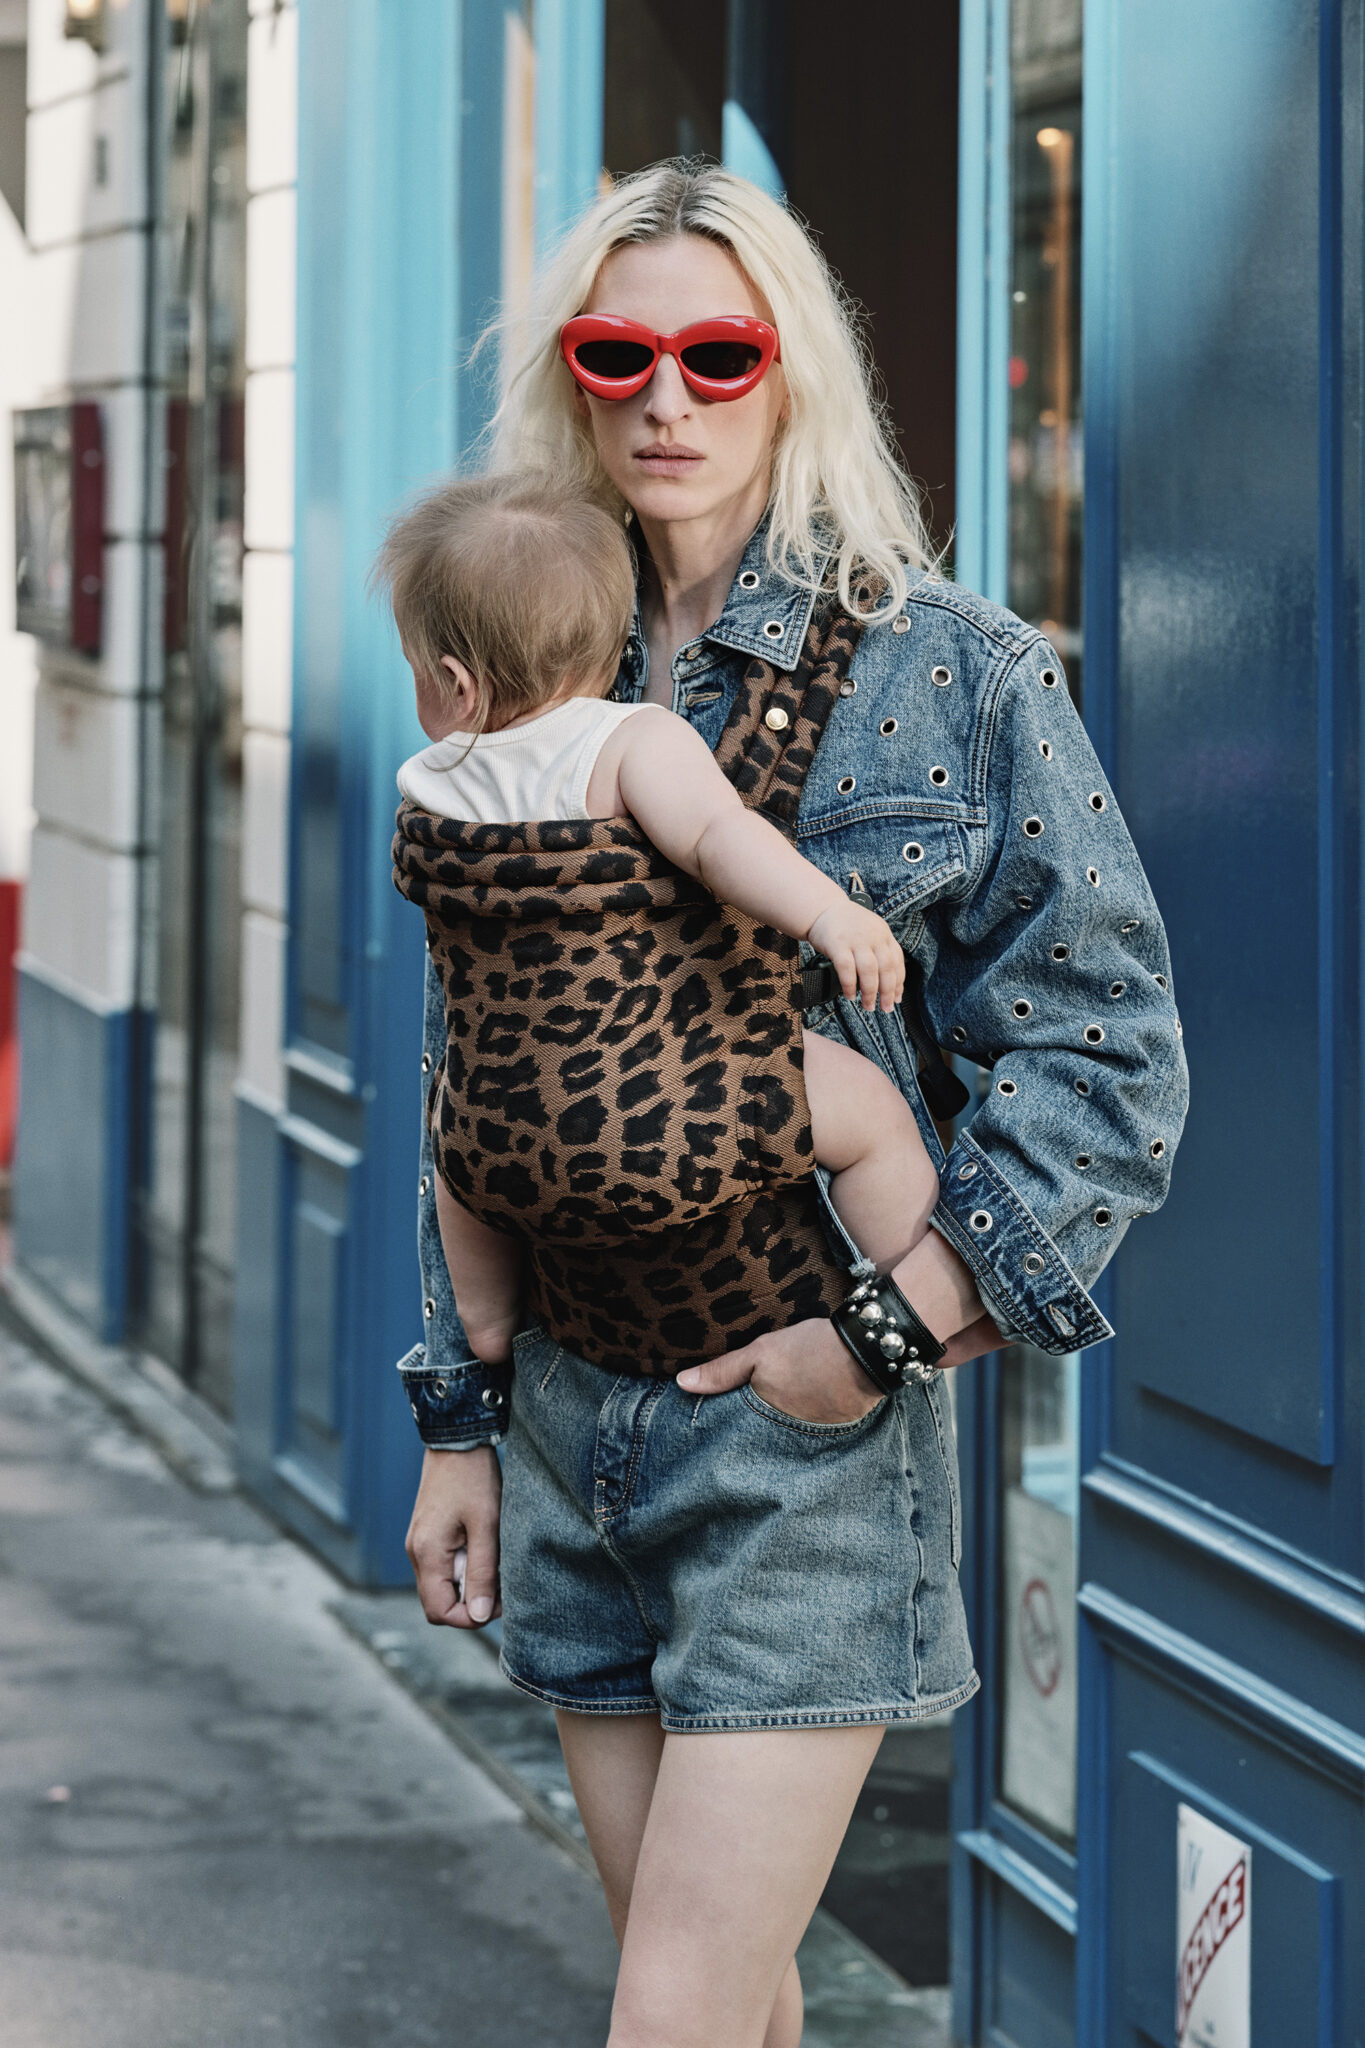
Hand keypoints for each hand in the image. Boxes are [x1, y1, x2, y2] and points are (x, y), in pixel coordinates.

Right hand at [405, 1444, 501, 1627]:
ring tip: (496, 1565)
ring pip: (441, 1585)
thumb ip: (482, 1572)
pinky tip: (485, 1551)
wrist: (457, 1440)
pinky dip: (463, 1569)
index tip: (499, 1604)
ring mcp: (419, 1543)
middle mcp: (416, 1552)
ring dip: (468, 1585)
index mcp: (427, 1553)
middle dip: (471, 1603)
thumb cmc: (474, 1479)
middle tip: (502, 1586)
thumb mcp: (486, 1526)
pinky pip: (442, 1567)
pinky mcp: (427, 1535)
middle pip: (438, 1602)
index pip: (439, 1611)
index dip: (470, 1618)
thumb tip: (481, 1616)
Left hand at [677, 1318, 884, 1424]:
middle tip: (734, 1425)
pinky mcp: (834, 1432)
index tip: (707, 1430)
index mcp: (764, 1417)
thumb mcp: (761, 1352)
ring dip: (774, 1432)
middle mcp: (786, 1437)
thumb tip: (682, 1383)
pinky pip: (808, 1435)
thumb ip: (723, 1371)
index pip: (733, 1434)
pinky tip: (798, 1413)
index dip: (723, 1429)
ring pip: (783, 1439)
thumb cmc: (811, 1349)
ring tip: (769, 1418)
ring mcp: (812, 1437)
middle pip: (758, 1440)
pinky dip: (800, 1426)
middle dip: (747, 1435)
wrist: (869, 1351)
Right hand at [806, 902, 905, 1011]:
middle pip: (887, 968)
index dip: (899, 983)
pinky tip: (850, 995)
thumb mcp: (870, 931)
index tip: (896, 998)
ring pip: (869, 971)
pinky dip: (850, 985)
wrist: (822, 908)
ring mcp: (856, 939)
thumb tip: (888, 984)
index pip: (897, 961)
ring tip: (868, 1006)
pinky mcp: (838, 944)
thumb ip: (880, 951)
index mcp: (884, 933)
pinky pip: (847, 969)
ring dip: (870, 992)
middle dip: (887, 992)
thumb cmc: (846, 925)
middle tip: (886, 1008)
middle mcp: (873, 936)